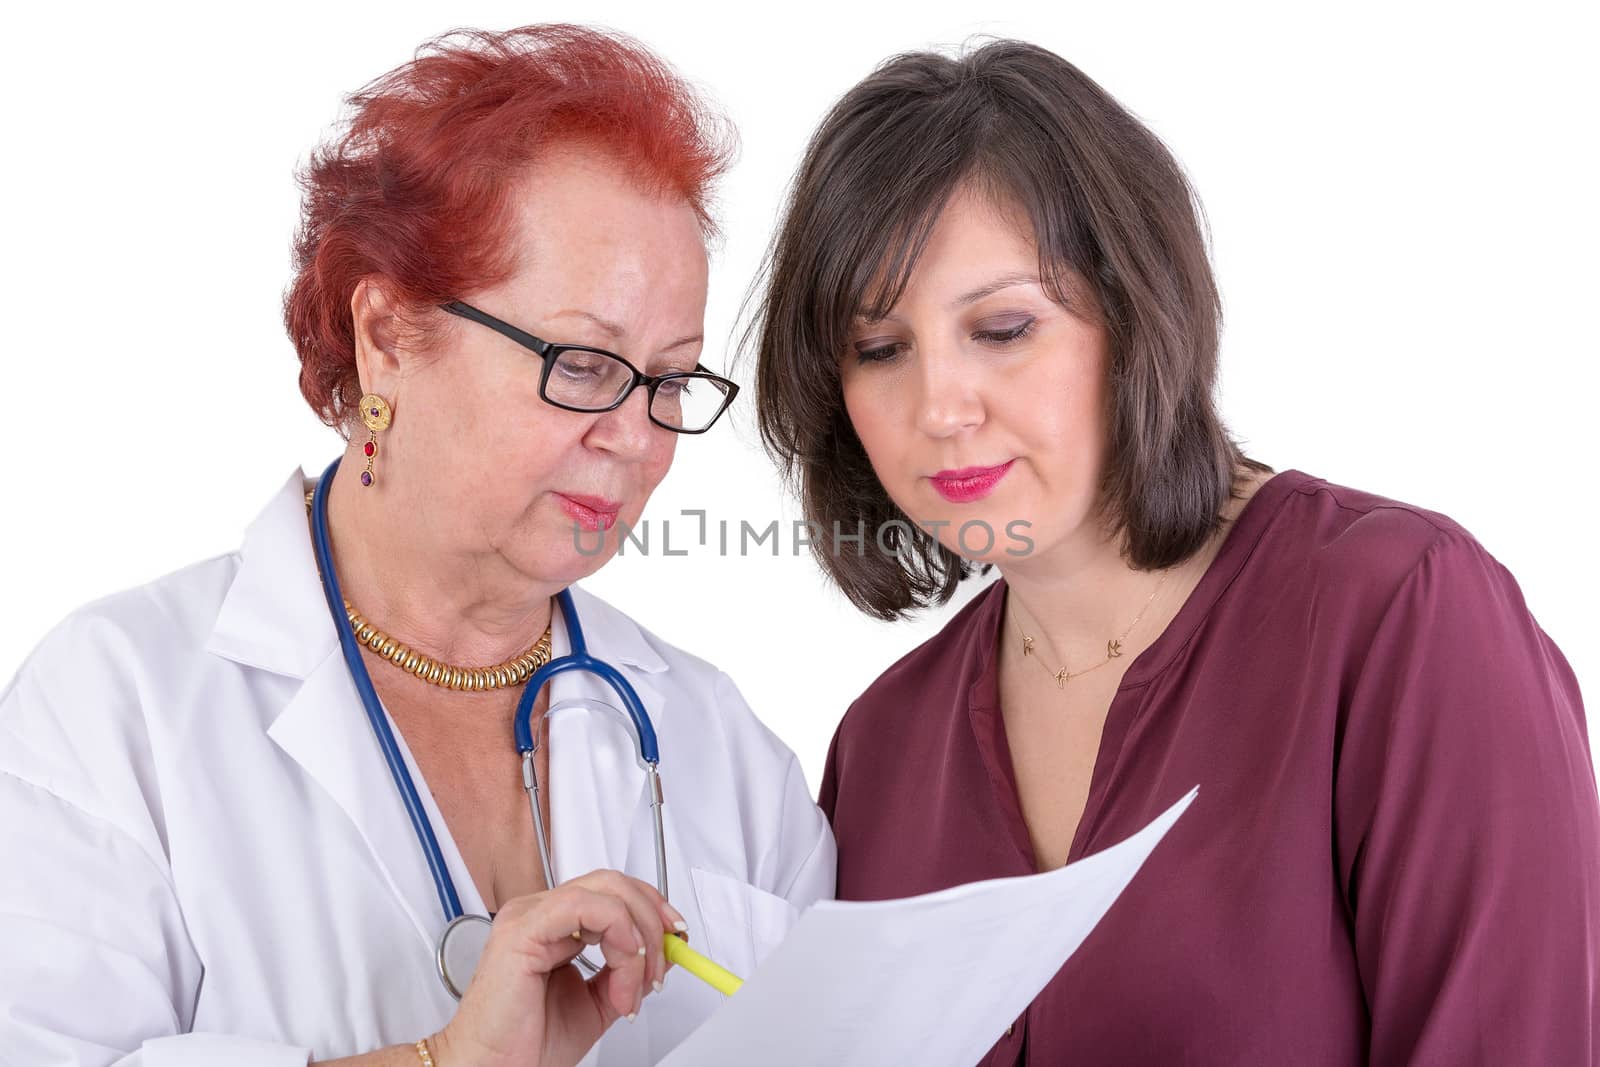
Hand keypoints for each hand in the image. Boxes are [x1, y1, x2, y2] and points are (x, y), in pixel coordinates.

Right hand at [431, 870, 684, 1066]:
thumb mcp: (596, 1003)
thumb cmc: (525, 1044)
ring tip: (636, 985)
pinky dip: (619, 933)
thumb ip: (625, 974)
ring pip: (607, 890)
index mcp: (555, 925)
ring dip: (639, 936)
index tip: (677, 939)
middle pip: (615, 883)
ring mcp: (529, 915)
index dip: (653, 909)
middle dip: (653, 919)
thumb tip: (663, 952)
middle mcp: (540, 912)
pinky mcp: (523, 929)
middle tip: (664, 964)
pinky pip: (585, 907)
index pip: (613, 892)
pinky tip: (622, 968)